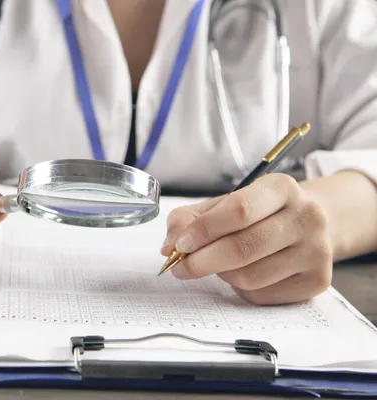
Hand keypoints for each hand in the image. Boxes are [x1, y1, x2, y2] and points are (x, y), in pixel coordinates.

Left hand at [161, 173, 332, 304]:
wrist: (305, 224)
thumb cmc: (258, 214)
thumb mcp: (224, 204)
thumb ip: (190, 219)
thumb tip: (169, 246)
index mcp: (281, 188)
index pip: (239, 211)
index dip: (203, 231)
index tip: (180, 245)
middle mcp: (306, 217)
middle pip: (243, 248)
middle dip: (202, 261)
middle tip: (181, 267)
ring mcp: (317, 251)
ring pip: (250, 277)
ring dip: (222, 275)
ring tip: (220, 264)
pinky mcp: (317, 281)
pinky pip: (262, 296)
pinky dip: (241, 289)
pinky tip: (244, 273)